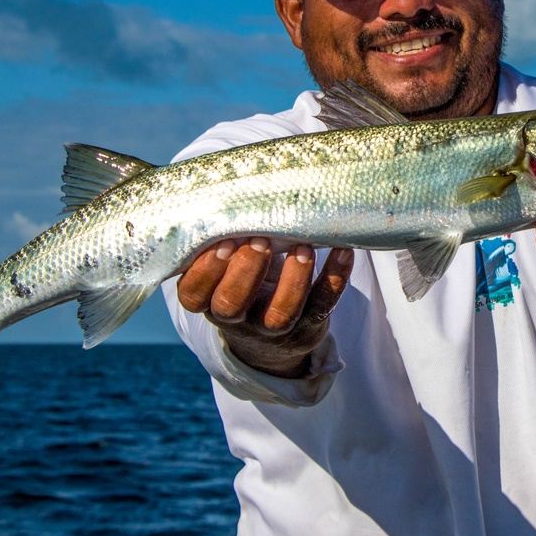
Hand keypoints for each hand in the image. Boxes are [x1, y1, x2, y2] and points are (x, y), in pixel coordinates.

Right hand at [176, 239, 353, 377]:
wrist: (272, 340)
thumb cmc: (242, 283)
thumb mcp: (223, 270)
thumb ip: (219, 243)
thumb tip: (223, 195)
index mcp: (208, 301)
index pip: (193, 295)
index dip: (205, 271)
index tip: (224, 242)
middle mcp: (237, 319)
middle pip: (232, 305)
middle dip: (246, 270)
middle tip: (260, 240)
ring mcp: (274, 328)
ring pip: (281, 313)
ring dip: (293, 277)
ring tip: (302, 245)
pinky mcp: (309, 325)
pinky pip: (324, 304)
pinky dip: (335, 276)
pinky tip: (342, 250)